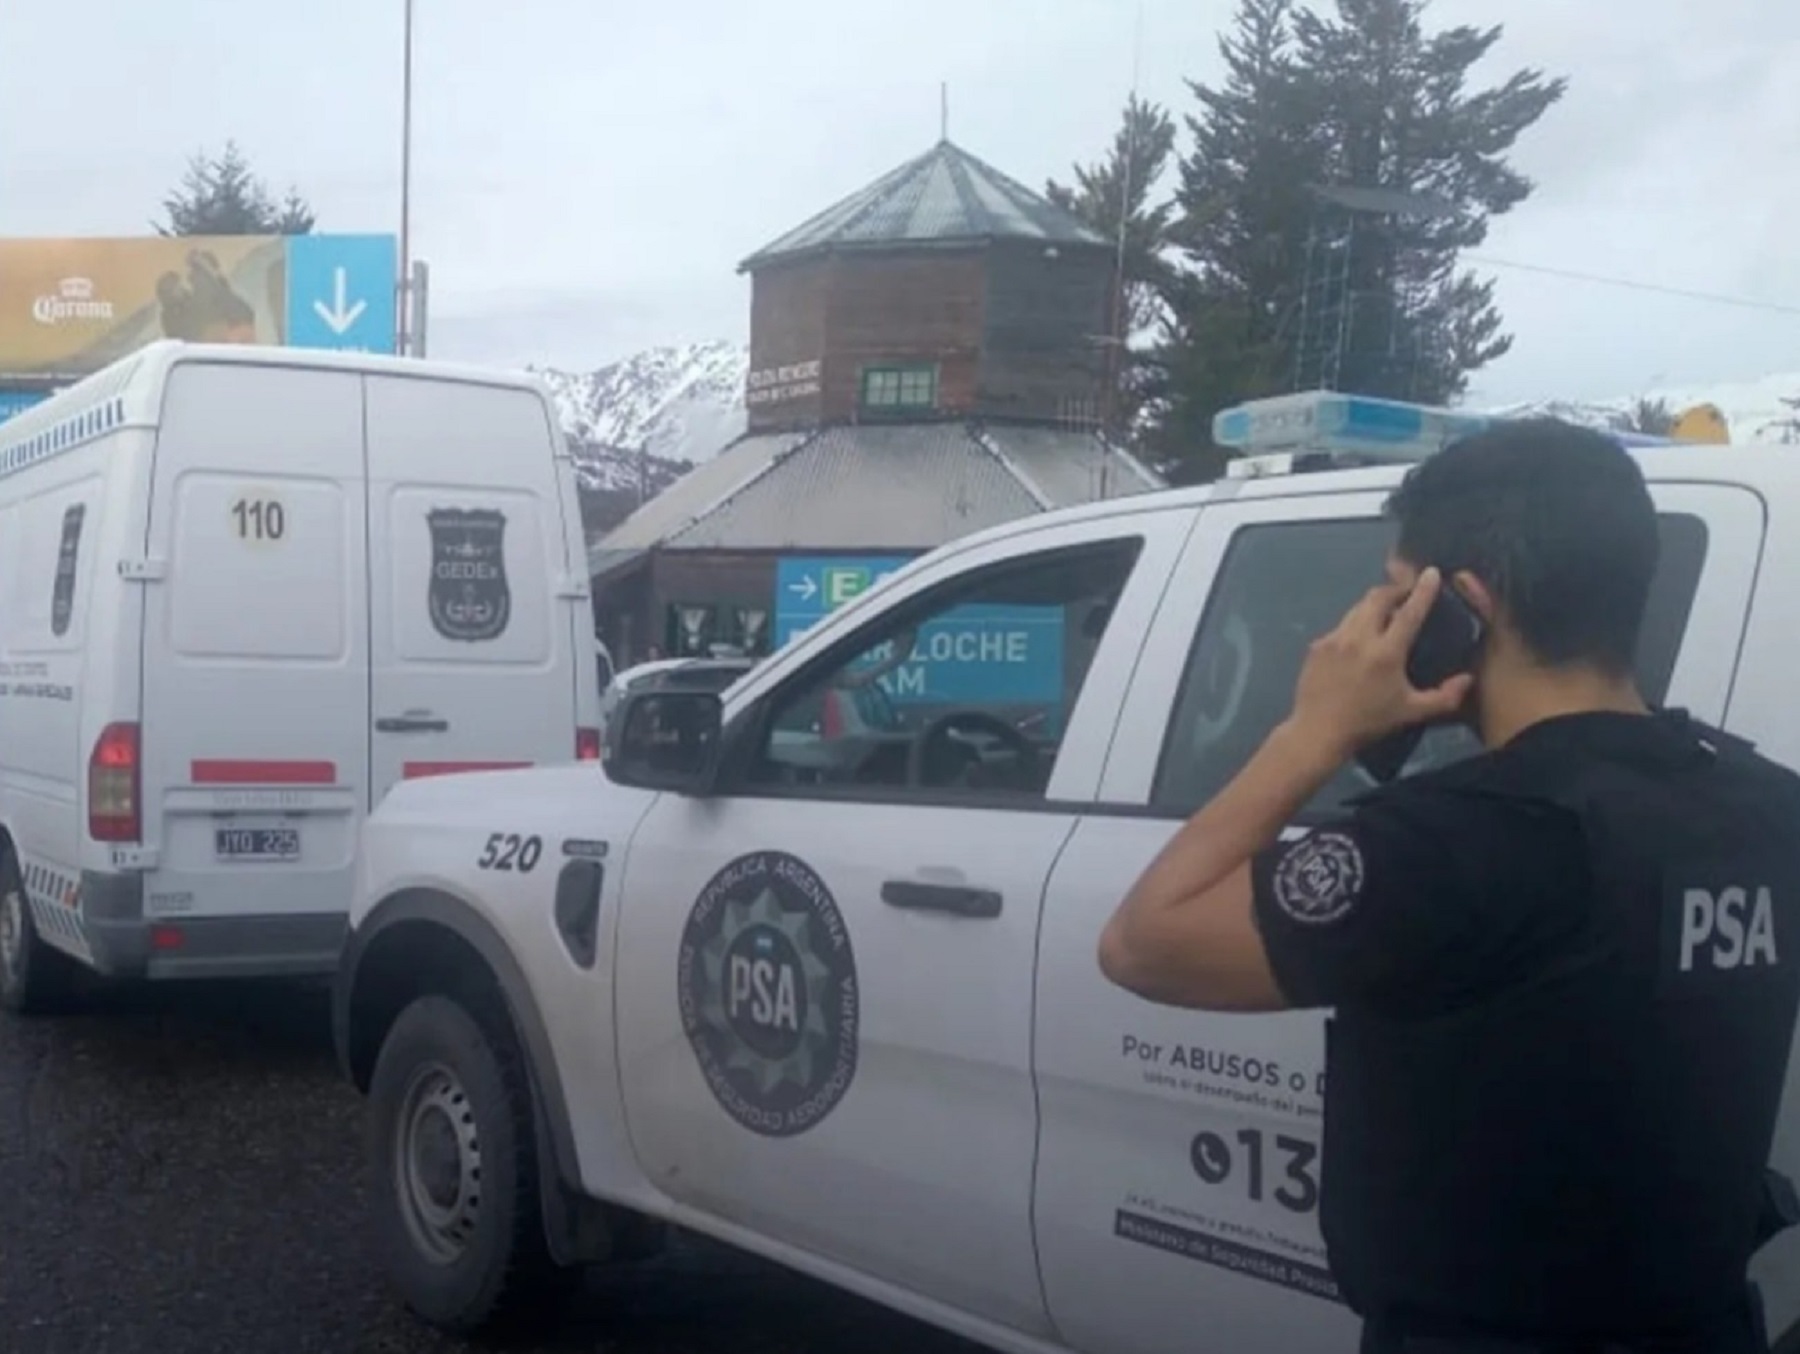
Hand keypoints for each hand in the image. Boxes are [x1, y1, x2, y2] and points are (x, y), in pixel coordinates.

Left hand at [1285, 568, 1474, 760]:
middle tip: (1407, 591)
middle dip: (1395, 589)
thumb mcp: (1411, 713)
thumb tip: (1467, 679)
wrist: (1318, 731)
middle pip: (1378, 598)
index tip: (1430, 573)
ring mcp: (1334, 639)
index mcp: (1386, 652)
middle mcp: (1359, 638)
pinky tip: (1359, 638)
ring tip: (1385, 610)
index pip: (1409, 612)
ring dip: (1374, 604)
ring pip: (1357, 608)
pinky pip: (1341, 626)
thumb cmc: (1368, 722)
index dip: (1423, 591)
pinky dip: (1354, 625)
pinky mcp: (1317, 646)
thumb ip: (1444, 697)